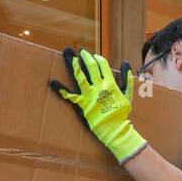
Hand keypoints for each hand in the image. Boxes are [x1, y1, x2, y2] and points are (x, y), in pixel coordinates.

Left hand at [50, 48, 145, 163]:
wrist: (114, 129)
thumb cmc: (121, 113)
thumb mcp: (128, 95)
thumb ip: (127, 79)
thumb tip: (125, 64)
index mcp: (110, 83)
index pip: (103, 65)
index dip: (98, 58)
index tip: (94, 56)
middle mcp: (99, 87)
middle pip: (91, 67)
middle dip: (85, 57)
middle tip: (81, 51)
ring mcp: (90, 96)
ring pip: (80, 77)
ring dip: (74, 66)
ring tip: (70, 56)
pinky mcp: (82, 105)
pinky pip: (70, 97)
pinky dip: (61, 90)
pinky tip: (53, 83)